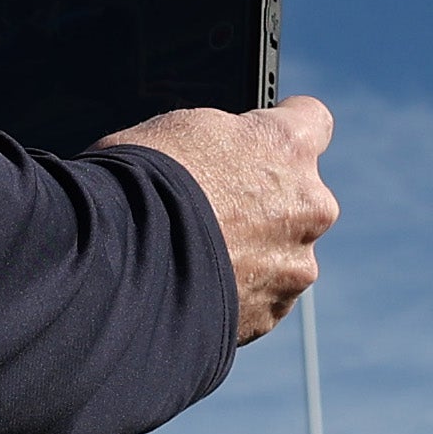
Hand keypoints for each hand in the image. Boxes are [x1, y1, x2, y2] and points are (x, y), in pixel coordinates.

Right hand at [99, 95, 338, 342]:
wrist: (119, 267)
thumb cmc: (137, 185)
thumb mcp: (176, 131)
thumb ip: (222, 140)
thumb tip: (223, 151)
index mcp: (287, 146)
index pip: (313, 120)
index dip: (285, 129)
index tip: (266, 140)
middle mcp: (308, 204)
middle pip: (301, 197)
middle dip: (268, 203)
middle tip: (217, 210)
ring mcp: (294, 264)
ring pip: (285, 254)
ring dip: (256, 254)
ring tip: (199, 257)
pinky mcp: (271, 313)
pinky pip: (262, 298)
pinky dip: (238, 293)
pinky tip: (196, 287)